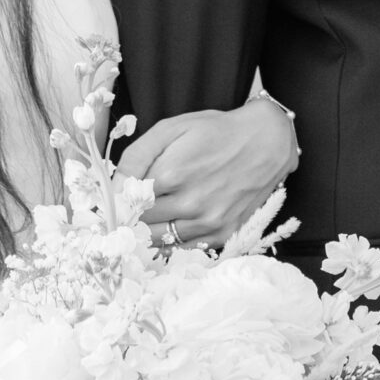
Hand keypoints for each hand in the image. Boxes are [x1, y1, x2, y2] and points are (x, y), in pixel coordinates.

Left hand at [118, 100, 295, 247]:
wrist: (266, 142)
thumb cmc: (215, 132)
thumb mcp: (171, 129)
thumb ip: (136, 156)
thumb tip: (113, 187)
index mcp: (172, 174)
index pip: (126, 203)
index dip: (117, 202)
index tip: (115, 199)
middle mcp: (190, 203)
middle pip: (139, 224)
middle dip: (130, 217)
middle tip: (129, 208)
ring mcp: (209, 222)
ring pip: (159, 241)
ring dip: (147, 231)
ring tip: (149, 216)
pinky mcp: (223, 234)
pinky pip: (184, 250)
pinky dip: (170, 243)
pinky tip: (169, 227)